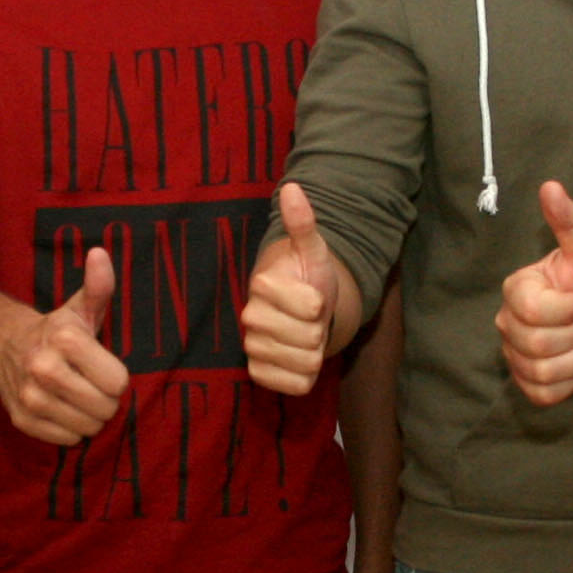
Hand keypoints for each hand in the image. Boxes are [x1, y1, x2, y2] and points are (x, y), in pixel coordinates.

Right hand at [0, 246, 128, 445]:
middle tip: (90, 384)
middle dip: (105, 399)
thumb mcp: (79, 307)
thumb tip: (100, 253)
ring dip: (89, 416)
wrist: (0, 343)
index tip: (100, 366)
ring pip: (88, 428)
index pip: (118, 383)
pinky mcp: (22, 420)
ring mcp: (30, 397)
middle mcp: (45, 369)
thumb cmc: (54, 329)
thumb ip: (98, 286)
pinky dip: (69, 429)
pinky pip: (67, 440)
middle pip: (105, 408)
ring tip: (77, 396)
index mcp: (65, 339)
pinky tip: (61, 408)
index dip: (115, 377)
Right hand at [242, 183, 343, 397]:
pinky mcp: (258, 375)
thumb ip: (303, 223)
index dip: (322, 303)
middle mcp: (250, 317)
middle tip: (311, 319)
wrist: (298, 312)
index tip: (314, 296)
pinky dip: (306, 376)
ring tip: (306, 337)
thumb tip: (292, 187)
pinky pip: (296, 385)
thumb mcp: (313, 251)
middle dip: (320, 329)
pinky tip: (299, 359)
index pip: (312, 305)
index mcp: (263, 284)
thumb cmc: (307, 279)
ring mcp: (252, 348)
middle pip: (311, 336)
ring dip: (316, 352)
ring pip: (306, 362)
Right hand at [497, 180, 572, 404]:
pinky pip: (544, 393)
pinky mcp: (530, 384)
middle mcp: (509, 323)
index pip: (532, 311)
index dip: (567, 308)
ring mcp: (517, 356)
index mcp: (518, 289)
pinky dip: (570, 381)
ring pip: (541, 371)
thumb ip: (569, 221)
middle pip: (534, 344)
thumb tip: (551, 186)